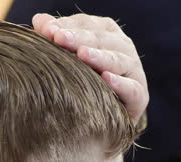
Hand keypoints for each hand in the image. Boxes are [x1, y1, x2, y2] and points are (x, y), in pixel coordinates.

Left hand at [31, 12, 147, 123]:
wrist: (108, 120)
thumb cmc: (87, 82)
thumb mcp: (71, 59)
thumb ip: (57, 38)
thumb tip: (40, 21)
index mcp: (108, 34)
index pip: (88, 24)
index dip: (68, 25)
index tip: (47, 30)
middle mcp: (124, 48)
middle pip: (102, 39)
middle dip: (79, 38)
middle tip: (58, 38)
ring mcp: (134, 71)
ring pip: (118, 60)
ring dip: (100, 57)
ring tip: (82, 54)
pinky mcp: (140, 96)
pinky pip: (132, 88)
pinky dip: (120, 84)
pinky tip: (106, 79)